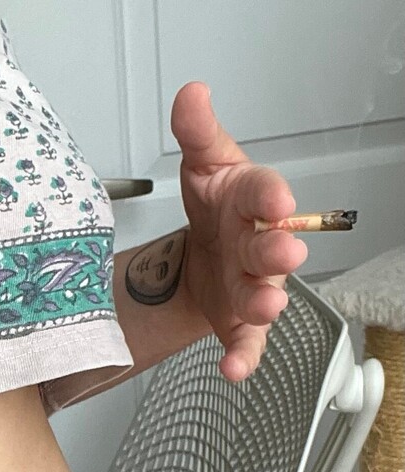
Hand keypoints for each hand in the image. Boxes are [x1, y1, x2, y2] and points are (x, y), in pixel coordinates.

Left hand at [171, 81, 307, 382]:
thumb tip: (191, 95)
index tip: (275, 199)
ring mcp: (251, 284)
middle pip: (271, 247)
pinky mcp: (238, 321)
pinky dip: (241, 358)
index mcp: (251, 202)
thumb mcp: (203, 165)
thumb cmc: (214, 208)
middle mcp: (259, 245)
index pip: (263, 192)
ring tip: (266, 306)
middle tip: (285, 252)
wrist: (203, 254)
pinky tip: (233, 371)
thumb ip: (196, 133)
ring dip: (266, 302)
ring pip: (264, 295)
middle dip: (278, 249)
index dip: (270, 195)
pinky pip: (244, 342)